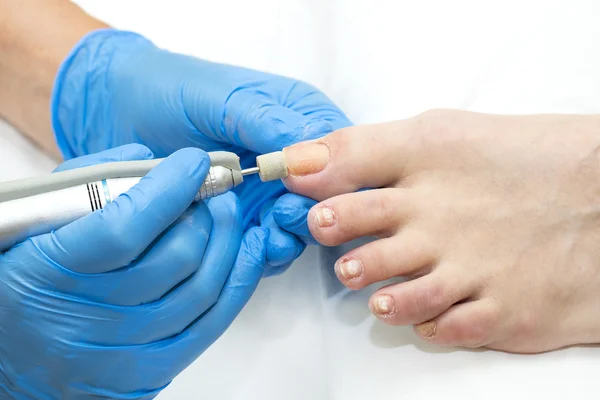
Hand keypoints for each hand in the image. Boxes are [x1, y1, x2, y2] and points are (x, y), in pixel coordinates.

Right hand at [0, 144, 267, 397]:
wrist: (15, 355)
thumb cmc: (28, 280)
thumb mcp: (37, 222)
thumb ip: (88, 183)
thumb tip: (150, 160)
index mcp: (48, 272)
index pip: (124, 228)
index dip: (169, 190)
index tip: (194, 163)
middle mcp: (86, 320)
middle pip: (175, 258)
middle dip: (206, 213)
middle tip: (212, 190)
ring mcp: (122, 352)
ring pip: (201, 289)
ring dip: (227, 242)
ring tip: (228, 214)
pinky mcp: (151, 370)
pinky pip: (211, 323)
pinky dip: (238, 280)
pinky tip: (247, 249)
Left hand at [51, 29, 350, 274]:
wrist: (118, 111)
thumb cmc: (171, 91)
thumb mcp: (221, 98)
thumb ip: (266, 122)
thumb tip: (311, 153)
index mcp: (299, 118)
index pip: (341, 152)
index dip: (335, 176)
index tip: (309, 189)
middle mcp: (291, 160)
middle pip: (328, 196)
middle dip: (312, 211)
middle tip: (282, 213)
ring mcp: (269, 193)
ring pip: (301, 225)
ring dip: (290, 234)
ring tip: (267, 233)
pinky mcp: (246, 221)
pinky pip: (267, 244)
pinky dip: (264, 250)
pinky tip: (250, 246)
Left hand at [275, 110, 599, 352]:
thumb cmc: (521, 161)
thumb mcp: (443, 134)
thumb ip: (369, 147)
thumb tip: (302, 162)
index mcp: (426, 166)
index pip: (346, 172)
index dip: (311, 185)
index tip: (301, 197)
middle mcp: (440, 220)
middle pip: (359, 240)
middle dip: (337, 244)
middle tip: (336, 245)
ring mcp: (470, 270)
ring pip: (394, 295)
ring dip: (378, 293)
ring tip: (377, 289)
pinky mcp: (500, 312)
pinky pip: (442, 330)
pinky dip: (426, 325)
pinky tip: (426, 313)